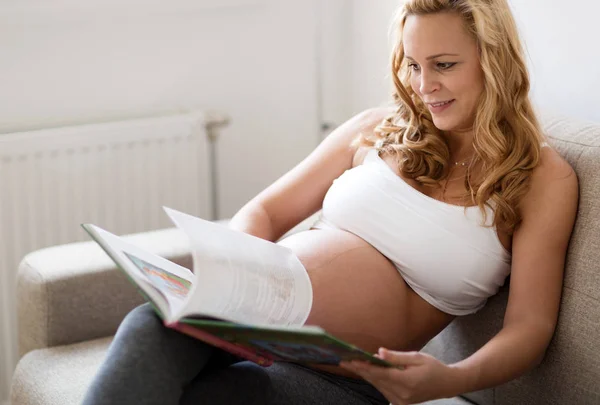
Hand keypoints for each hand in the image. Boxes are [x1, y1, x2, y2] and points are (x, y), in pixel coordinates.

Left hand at [340, 348, 460, 404]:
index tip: (350, 360)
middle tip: (343, 360)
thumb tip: (379, 352)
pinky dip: (374, 380)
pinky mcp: (400, 402)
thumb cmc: (433, 367)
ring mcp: (401, 400)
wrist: (447, 384)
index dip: (364, 366)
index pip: (380, 373)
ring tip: (351, 363)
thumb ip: (397, 356)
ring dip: (365, 374)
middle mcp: (402, 394)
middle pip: (376, 380)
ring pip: (378, 385)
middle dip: (359, 369)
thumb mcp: (417, 357)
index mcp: (407, 381)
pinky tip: (365, 371)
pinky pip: (383, 390)